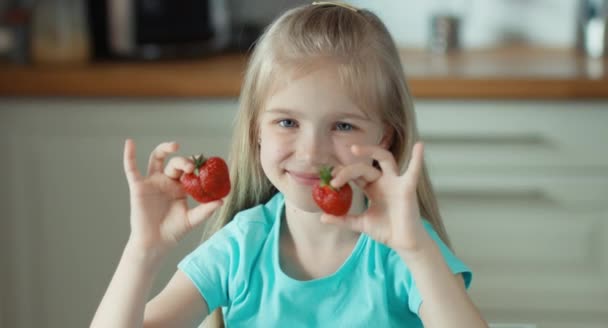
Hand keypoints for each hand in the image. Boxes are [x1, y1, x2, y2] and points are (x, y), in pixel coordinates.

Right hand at [122, 139, 222, 256]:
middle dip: (184, 161)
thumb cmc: (173, 232)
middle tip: (192, 167)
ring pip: (157, 158)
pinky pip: (131, 169)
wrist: (155, 243)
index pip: (189, 170)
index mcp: (180, 187)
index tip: (207, 164)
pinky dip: (129, 155)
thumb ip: (206, 210)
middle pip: (176, 163)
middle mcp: (166, 181)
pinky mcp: (138, 187)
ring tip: (175, 146)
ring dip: (165, 148)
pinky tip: (130, 143)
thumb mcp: (192, 220)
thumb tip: (222, 201)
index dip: (196, 165)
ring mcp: (152, 182)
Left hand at [321, 142, 429, 253]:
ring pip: (385, 159)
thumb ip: (342, 219)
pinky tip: (419, 146)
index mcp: (372, 187)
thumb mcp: (360, 223)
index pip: (356, 174)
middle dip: (349, 169)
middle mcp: (384, 181)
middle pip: (365, 167)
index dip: (343, 174)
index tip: (329, 180)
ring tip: (354, 148)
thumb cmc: (385, 231)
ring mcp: (396, 182)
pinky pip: (414, 171)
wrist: (402, 244)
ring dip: (371, 151)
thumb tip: (322, 218)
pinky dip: (418, 158)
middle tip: (334, 176)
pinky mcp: (408, 188)